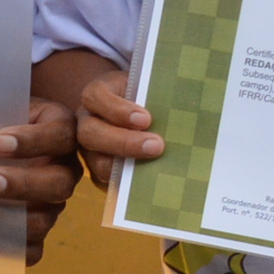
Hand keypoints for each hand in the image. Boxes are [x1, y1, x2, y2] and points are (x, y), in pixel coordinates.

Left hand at [0, 98, 82, 264]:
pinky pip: (33, 247)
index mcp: (60, 130)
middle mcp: (65, 168)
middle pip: (59, 183)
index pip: (60, 135)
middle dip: (21, 184)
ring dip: (10, 218)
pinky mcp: (36, 227)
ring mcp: (53, 201)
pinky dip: (10, 246)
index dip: (32, 141)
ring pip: (45, 218)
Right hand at [67, 70, 161, 191]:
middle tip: (157, 145)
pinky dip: (129, 184)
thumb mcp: (149, 89)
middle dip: (123, 142)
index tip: (145, 119)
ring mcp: (91, 149)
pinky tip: (151, 182)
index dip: (116, 109)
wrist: (142, 113)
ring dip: (127, 166)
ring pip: (96, 161)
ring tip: (155, 164)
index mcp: (98, 95)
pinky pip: (107, 182)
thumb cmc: (147, 96)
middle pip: (90, 133)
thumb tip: (185, 111)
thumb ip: (157, 97)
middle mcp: (88, 122)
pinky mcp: (100, 172)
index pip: (94, 96)